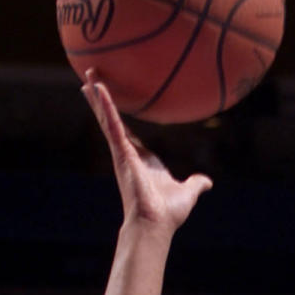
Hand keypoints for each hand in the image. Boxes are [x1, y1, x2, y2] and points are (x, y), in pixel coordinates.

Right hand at [82, 71, 211, 230]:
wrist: (156, 224)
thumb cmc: (167, 213)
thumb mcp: (186, 192)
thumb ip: (195, 184)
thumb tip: (206, 182)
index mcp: (141, 158)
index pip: (124, 130)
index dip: (115, 114)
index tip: (108, 99)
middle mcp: (127, 153)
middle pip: (110, 119)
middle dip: (101, 98)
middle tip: (91, 74)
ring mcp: (122, 152)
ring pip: (107, 117)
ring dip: (98, 95)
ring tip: (88, 71)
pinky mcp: (121, 153)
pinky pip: (112, 124)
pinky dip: (106, 106)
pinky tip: (98, 88)